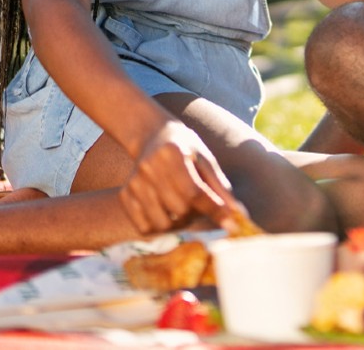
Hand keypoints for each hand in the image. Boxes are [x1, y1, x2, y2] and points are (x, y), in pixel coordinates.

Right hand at [120, 119, 248, 235]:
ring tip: (184, 210)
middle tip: (200, 207)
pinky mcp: (125, 195)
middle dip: (196, 214)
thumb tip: (238, 214)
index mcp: (173, 153)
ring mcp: (134, 182)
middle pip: (179, 210)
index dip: (214, 210)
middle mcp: (149, 167)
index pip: (194, 192)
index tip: (231, 224)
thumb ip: (221, 187)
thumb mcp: (206, 159)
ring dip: (179, 224)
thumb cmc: (185, 148)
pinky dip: (160, 227)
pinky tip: (167, 213)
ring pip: (162, 224)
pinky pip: (144, 227)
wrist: (153, 136)